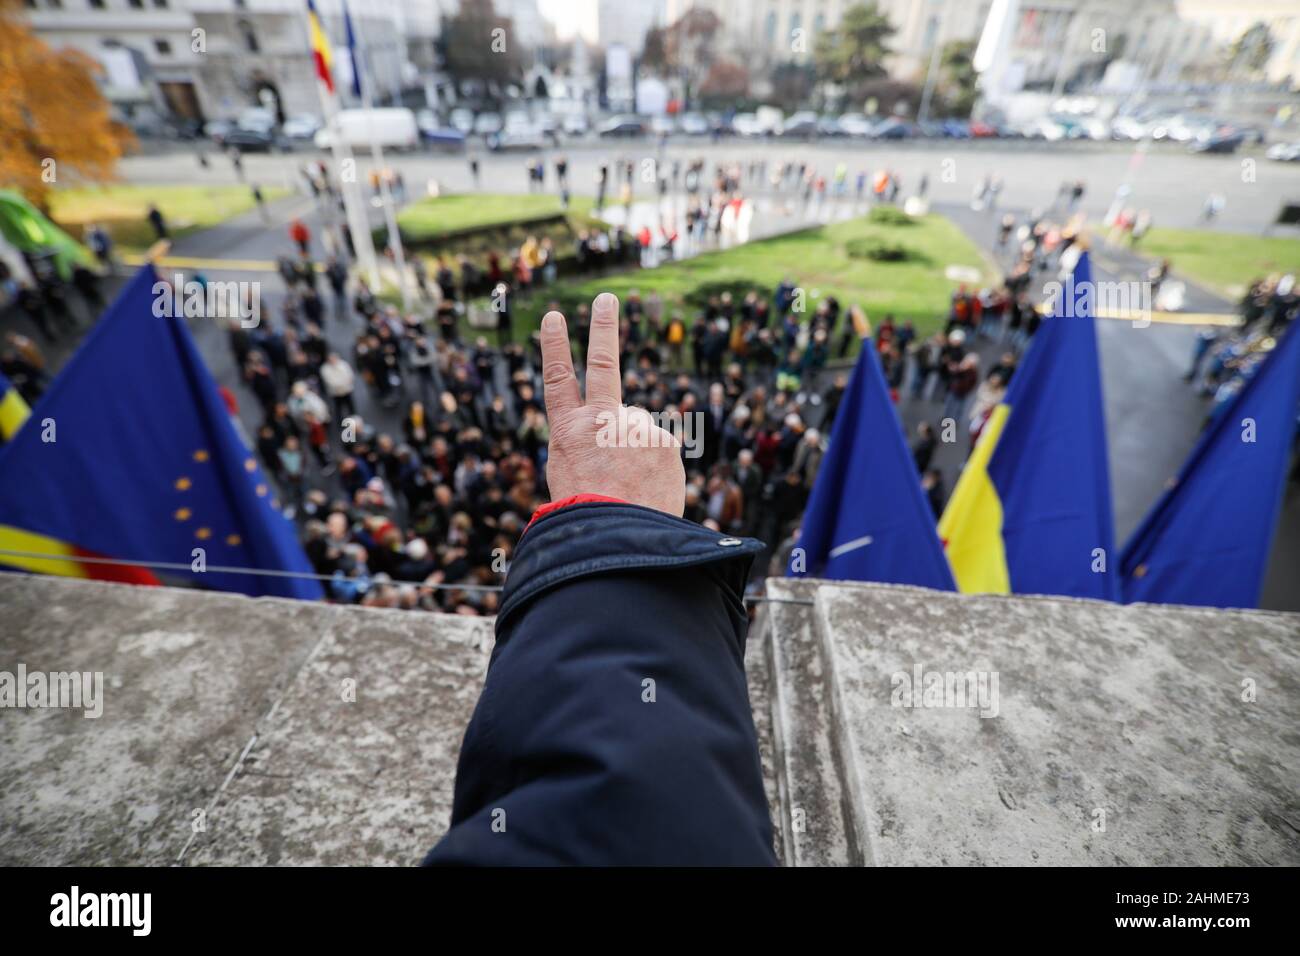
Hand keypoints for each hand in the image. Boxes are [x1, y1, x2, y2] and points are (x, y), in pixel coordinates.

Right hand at [540, 293, 685, 516]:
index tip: (553, 317)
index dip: (554, 348)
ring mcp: (633, 427)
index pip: (557, 381)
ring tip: (629, 489)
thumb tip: (631, 428)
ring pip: (639, 431)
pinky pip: (660, 451)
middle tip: (606, 299)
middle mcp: (600, 421)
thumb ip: (593, 445)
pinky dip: (656, 469)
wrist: (615, 541)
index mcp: (568, 432)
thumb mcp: (572, 478)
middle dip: (602, 328)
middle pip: (602, 365)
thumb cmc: (587, 518)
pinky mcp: (663, 440)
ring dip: (637, 454)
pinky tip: (646, 490)